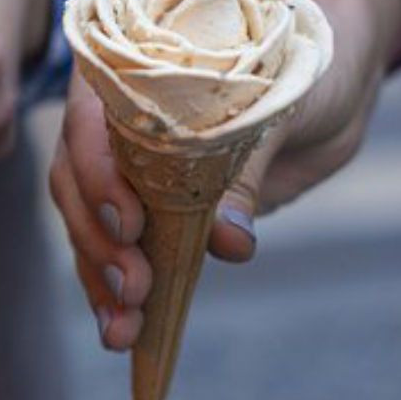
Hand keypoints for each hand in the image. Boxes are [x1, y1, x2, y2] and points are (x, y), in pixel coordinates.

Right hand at [50, 0, 400, 349]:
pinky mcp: (143, 207)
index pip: (87, 117)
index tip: (128, 223)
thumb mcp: (283, 107)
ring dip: (98, 275)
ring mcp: (121, 163)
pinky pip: (111, 245)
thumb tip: (227, 242)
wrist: (326, 87)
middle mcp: (110, 114)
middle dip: (96, 238)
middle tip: (134, 287)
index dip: (98, 172)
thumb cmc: (302, 70)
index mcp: (129, 68)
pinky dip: (113, 288)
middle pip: (74, 176)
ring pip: (84, 218)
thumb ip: (247, 170)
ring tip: (122, 331)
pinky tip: (124, 330)